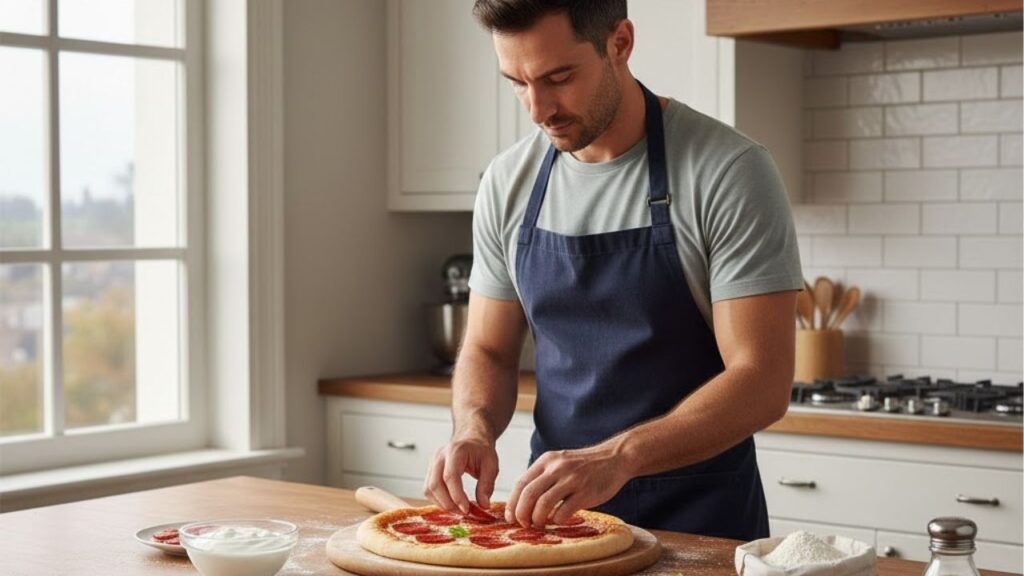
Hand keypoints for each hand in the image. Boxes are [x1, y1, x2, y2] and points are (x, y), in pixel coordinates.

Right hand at [423, 436, 498, 513]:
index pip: (450, 476)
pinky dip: (439, 500)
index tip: (467, 510)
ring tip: (459, 510)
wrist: (471, 439)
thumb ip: (487, 485)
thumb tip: (483, 506)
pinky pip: (429, 489)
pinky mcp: (430, 471)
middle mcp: (439, 456)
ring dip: (442, 504)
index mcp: (455, 451)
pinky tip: (452, 504)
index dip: (457, 496)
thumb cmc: (481, 450)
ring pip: (429, 489)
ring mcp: (432, 463)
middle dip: (448, 503)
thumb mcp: (491, 465)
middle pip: (435, 484)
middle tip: (464, 513)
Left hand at [505, 444, 632, 527]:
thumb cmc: (584, 466)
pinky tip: (559, 520)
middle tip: (524, 525)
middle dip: (521, 514)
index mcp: (547, 461)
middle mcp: (557, 468)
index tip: (510, 517)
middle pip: (528, 494)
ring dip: (537, 519)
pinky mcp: (586, 492)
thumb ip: (543, 477)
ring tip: (539, 524)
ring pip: (543, 503)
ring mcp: (571, 479)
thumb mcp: (560, 463)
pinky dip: (557, 520)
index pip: (521, 483)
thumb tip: (522, 501)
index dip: (512, 503)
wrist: (615, 458)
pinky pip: (564, 511)